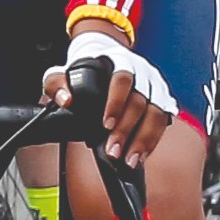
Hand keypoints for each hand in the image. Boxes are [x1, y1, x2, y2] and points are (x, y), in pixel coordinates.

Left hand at [47, 26, 175, 166]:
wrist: (105, 60)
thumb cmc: (85, 69)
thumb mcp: (65, 71)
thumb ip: (57, 84)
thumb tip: (65, 100)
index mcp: (120, 60)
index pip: (123, 79)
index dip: (116, 102)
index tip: (106, 124)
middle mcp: (143, 72)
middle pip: (140, 101)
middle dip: (127, 130)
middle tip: (113, 151)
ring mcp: (155, 86)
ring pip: (157, 114)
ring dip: (144, 139)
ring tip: (130, 159)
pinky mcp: (162, 101)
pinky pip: (162, 122)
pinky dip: (153, 140)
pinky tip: (142, 155)